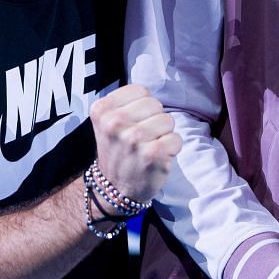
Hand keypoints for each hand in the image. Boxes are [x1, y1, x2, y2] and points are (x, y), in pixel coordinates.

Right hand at [89, 83, 181, 203]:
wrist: (114, 188)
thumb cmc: (118, 150)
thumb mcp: (108, 122)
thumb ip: (125, 103)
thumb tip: (152, 92)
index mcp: (102, 110)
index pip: (141, 91)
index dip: (143, 107)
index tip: (133, 123)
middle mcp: (114, 123)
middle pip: (156, 104)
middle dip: (155, 119)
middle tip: (142, 138)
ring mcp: (133, 139)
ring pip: (168, 120)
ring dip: (164, 134)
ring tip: (149, 147)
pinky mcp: (152, 153)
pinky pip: (176, 138)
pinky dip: (172, 149)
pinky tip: (157, 158)